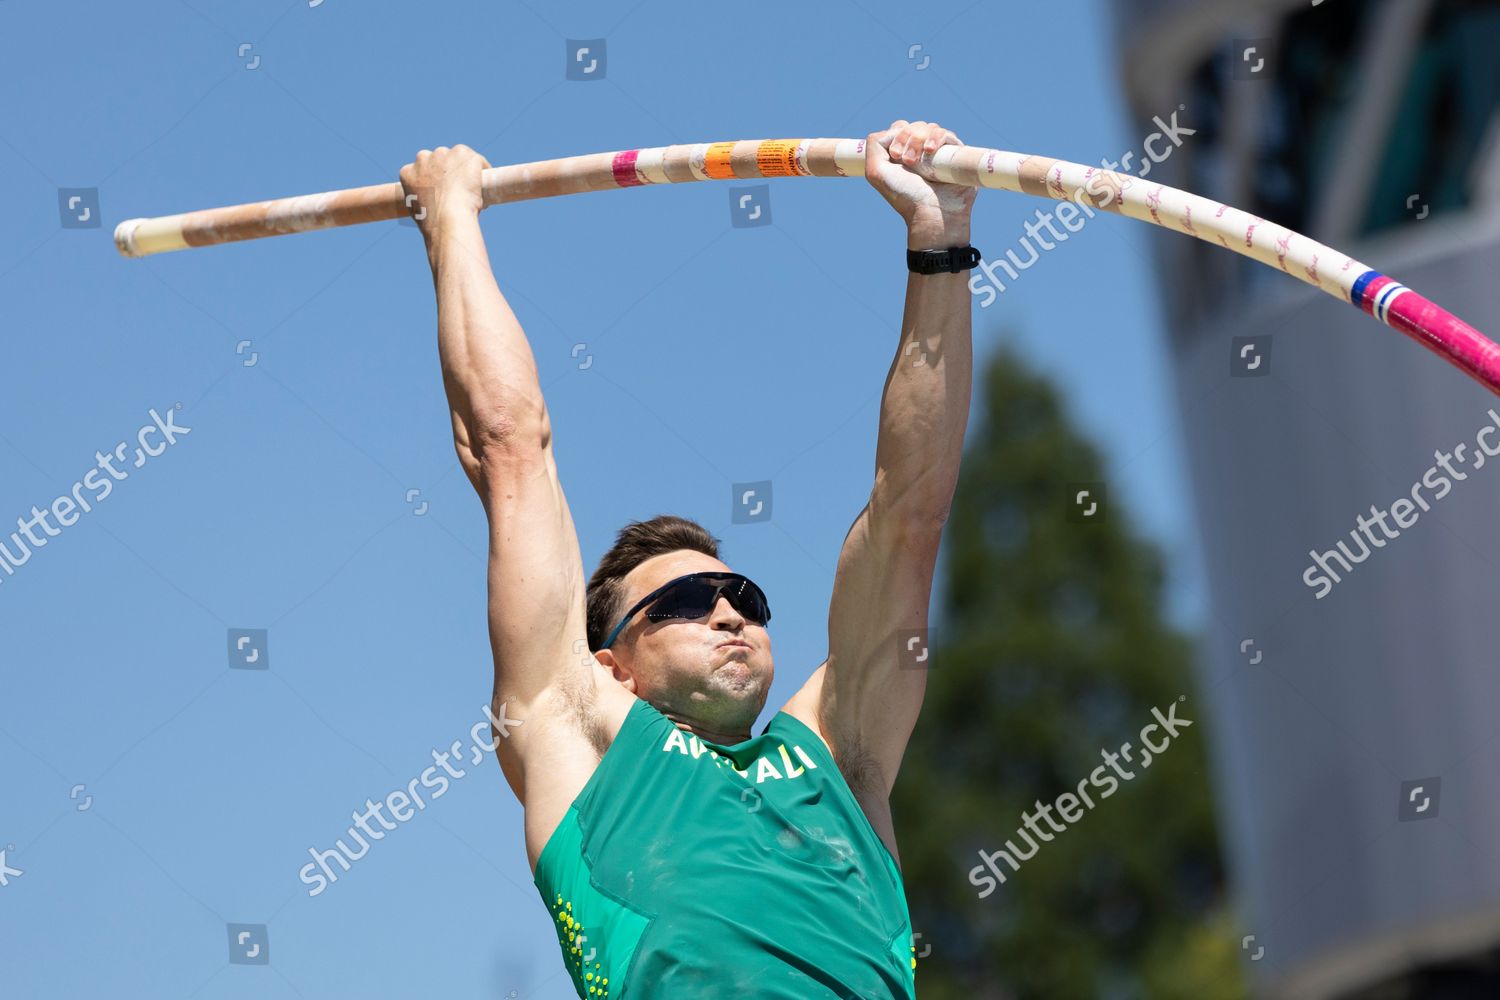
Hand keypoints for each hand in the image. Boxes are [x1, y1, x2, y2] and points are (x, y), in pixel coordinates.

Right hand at [398, 144, 490, 240]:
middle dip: (449, 169)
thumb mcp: (418, 212)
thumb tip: (432, 207)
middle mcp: (423, 158)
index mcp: (408, 172)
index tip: (443, 188)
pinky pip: (476, 159)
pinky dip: (483, 169)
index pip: (421, 168)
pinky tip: (485, 182)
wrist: (447, 217)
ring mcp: (442, 154)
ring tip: (474, 186)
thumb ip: (421, 202)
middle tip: (460, 188)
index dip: (434, 178)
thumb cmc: (434, 222)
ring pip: (458, 156)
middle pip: (439, 158)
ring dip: (465, 168)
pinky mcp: (462, 153)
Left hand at [864, 120, 975, 247]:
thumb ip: (873, 145)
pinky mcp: (955, 154)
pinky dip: (937, 137)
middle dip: (908, 138)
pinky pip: (947, 134)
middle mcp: (920, 151)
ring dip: (919, 139)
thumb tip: (895, 128)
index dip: (896, 135)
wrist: (931, 213)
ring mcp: (938, 152)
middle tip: (907, 161)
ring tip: (917, 162)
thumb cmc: (904, 195)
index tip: (895, 155)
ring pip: (930, 128)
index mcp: (902, 153)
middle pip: (914, 125)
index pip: (899, 127)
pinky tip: (930, 151)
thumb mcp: (876, 172)